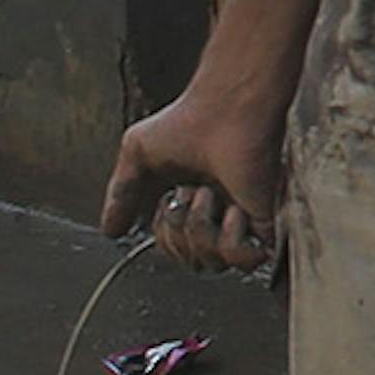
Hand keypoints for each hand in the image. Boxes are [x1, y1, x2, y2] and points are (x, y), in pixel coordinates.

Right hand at [106, 81, 283, 271]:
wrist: (225, 110)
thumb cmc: (187, 122)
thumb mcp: (137, 155)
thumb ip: (122, 194)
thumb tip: (109, 231)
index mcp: (191, 205)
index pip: (173, 250)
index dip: (163, 235)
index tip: (166, 199)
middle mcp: (218, 217)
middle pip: (189, 262)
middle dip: (177, 231)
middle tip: (188, 191)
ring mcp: (242, 221)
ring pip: (212, 265)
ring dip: (200, 230)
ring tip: (208, 192)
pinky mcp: (264, 223)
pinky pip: (244, 262)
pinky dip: (231, 241)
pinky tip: (233, 210)